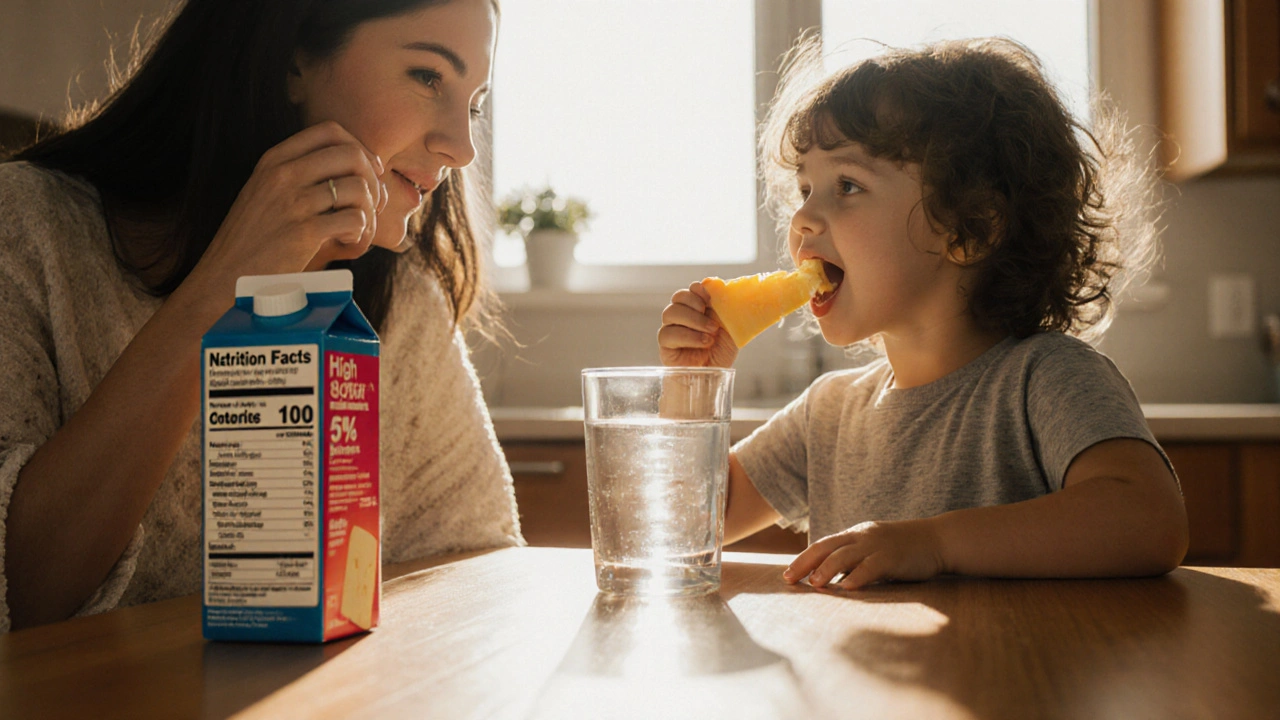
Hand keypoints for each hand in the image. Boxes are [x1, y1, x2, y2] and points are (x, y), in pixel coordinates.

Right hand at [189, 121, 387, 294]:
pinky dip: (360, 231)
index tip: (369, 170)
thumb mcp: (266, 192)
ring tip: (357, 227)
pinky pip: (355, 219)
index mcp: (274, 160)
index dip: (359, 147)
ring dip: (369, 210)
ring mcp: (293, 202)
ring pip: (358, 188)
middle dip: (372, 179)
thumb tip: (359, 166)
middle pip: (351, 155)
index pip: (330, 131)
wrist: (225, 274)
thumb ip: (300, 174)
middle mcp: (283, 175)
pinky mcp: (305, 232)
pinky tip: (347, 241)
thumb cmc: (254, 237)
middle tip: (374, 203)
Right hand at [657, 282, 737, 367]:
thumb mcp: (731, 326)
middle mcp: (682, 316)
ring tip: (710, 333)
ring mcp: (672, 329)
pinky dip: (688, 336)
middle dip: (695, 303)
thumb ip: (724, 305)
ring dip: (693, 320)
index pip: (690, 290)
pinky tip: (703, 342)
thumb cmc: (721, 351)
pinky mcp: (666, 345)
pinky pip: (668, 333)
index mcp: (697, 309)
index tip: (710, 298)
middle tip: (711, 317)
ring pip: (670, 312)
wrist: (714, 376)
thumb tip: (715, 281)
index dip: (698, 289)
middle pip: (678, 297)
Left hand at [784, 520, 945, 589]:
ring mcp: (877, 545)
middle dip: (805, 563)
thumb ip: (855, 561)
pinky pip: (871, 566)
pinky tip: (848, 588)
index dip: (803, 559)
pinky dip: (858, 576)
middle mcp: (861, 537)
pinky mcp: (893, 557)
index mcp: (855, 535)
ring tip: (813, 584)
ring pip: (844, 555)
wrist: (938, 539)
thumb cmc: (905, 549)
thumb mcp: (874, 550)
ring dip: (826, 570)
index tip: (787, 574)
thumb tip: (833, 580)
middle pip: (826, 547)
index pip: (823, 545)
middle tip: (788, 579)